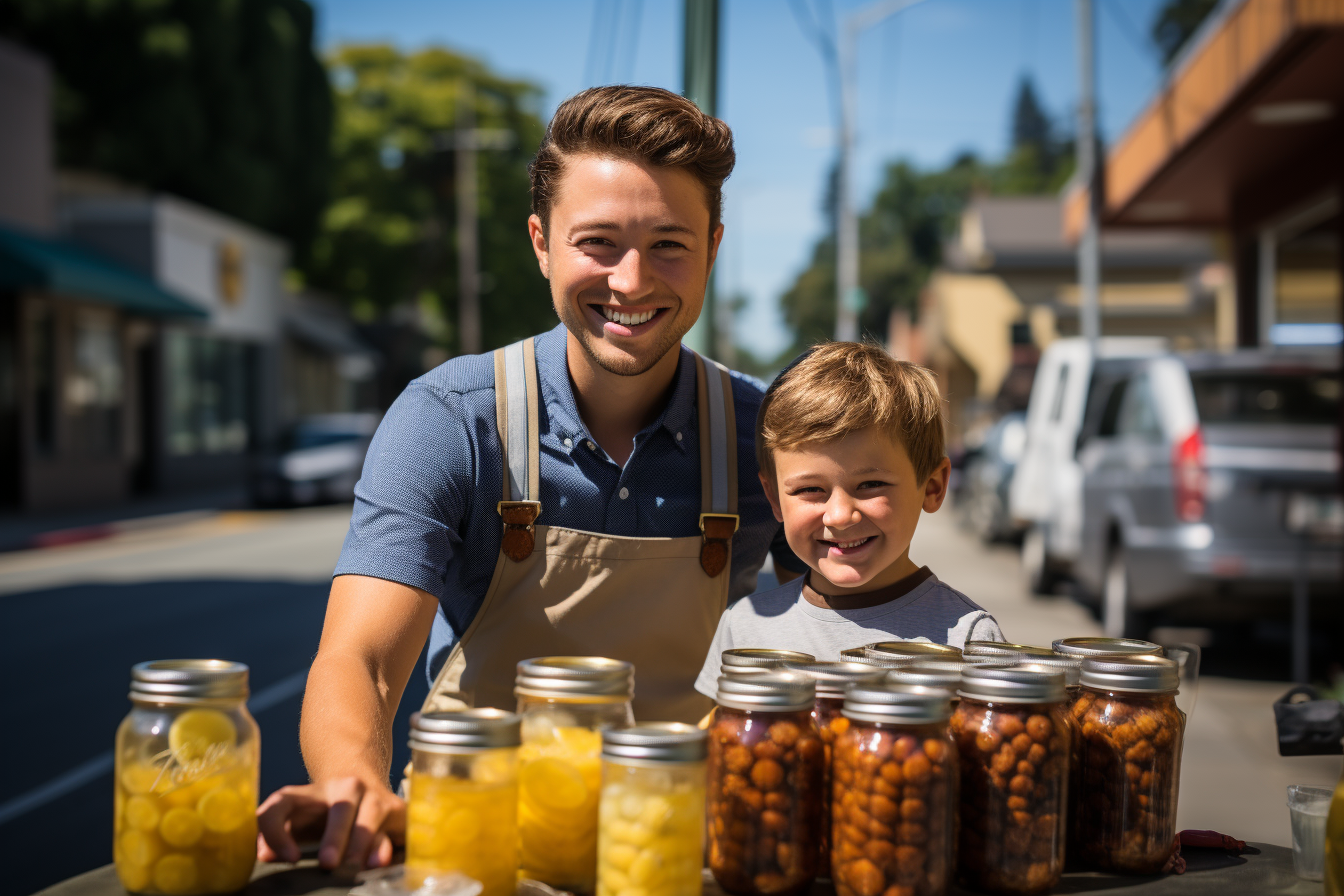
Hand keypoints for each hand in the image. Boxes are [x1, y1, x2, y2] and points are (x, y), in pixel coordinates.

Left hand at [256, 777, 403, 869]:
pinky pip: (395, 826)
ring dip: (364, 842)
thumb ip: (276, 836)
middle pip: (339, 808)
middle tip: (328, 863)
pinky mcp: (397, 807)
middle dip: (335, 837)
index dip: (276, 831)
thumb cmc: (321, 813)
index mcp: (307, 794)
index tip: (287, 858)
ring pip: (370, 816)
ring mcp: (373, 794)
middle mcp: (343, 787)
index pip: (282, 804)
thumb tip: (264, 853)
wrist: (363, 780)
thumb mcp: (295, 822)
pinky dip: (389, 845)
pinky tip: (384, 861)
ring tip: (361, 866)